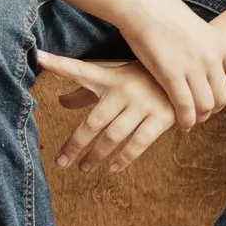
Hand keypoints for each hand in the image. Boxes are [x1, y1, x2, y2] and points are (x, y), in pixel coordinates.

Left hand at [38, 54, 176, 173]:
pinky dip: (123, 159)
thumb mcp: (114, 78)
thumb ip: (87, 91)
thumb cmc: (140, 78)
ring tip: (84, 168)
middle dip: (75, 144)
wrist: (186, 77)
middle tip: (61, 162)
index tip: (40, 57)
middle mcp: (123, 90)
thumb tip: (61, 102)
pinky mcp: (161, 118)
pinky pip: (138, 144)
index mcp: (109, 77)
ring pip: (113, 137)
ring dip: (96, 156)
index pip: (79, 69)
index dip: (58, 63)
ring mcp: (143, 104)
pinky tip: (112, 168)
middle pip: (93, 122)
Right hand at [113, 0, 225, 127]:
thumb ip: (209, 49)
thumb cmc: (165, 14)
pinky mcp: (170, 73)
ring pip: (206, 106)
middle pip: (224, 97)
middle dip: (214, 109)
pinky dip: (185, 119)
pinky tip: (180, 122)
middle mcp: (211, 56)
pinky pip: (185, 106)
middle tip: (202, 110)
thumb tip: (212, 67)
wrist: (142, 4)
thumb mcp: (199, 29)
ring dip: (199, 117)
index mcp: (221, 43)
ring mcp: (192, 65)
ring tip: (191, 118)